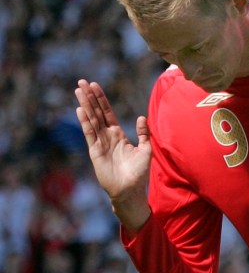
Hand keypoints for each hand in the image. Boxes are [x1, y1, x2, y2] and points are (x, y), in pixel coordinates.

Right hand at [75, 79, 151, 230]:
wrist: (131, 190)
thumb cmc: (138, 173)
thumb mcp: (145, 150)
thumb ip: (143, 133)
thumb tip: (142, 117)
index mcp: (118, 135)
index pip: (108, 113)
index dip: (101, 99)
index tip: (95, 85)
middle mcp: (107, 137)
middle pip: (96, 112)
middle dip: (90, 97)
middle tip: (81, 82)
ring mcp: (100, 143)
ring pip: (91, 120)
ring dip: (85, 105)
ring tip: (78, 90)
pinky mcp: (95, 152)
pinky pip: (90, 134)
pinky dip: (85, 122)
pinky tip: (81, 110)